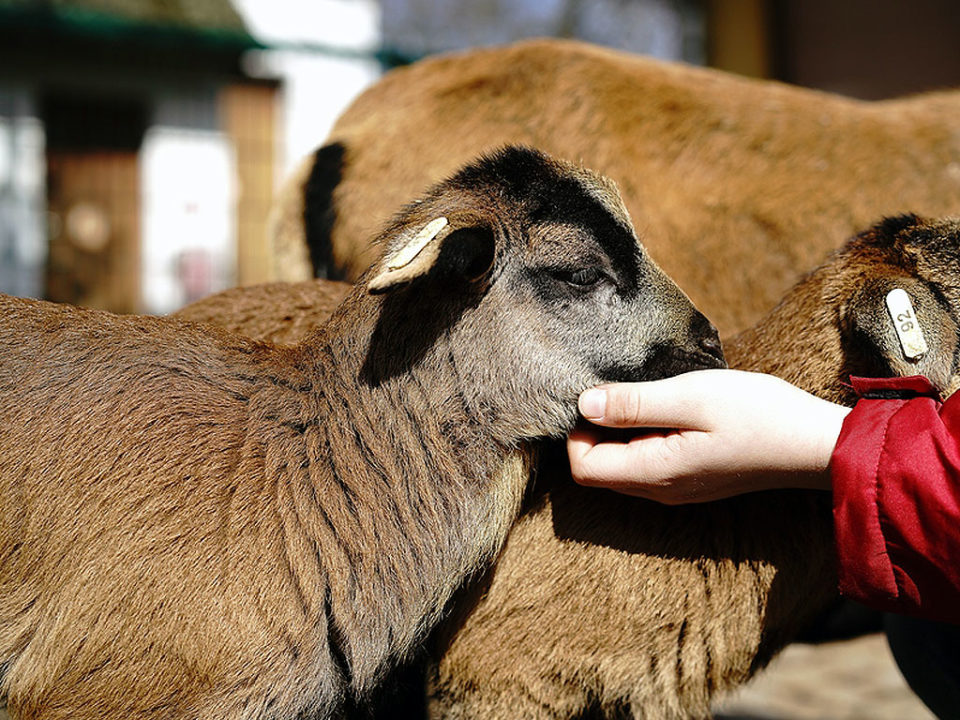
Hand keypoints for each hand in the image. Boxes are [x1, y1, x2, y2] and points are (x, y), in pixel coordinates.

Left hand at [567, 369, 849, 503]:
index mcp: (654, 473)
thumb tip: (583, 404)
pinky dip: (640, 440)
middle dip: (593, 434)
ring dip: (618, 435)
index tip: (598, 397)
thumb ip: (633, 404)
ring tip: (643, 398)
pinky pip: (646, 465)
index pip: (583, 468)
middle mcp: (659, 490)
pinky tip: (665, 411)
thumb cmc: (758, 415)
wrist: (815, 443)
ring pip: (620, 468)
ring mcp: (676, 489)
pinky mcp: (691, 479)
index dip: (576, 433)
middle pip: (597, 471)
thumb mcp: (691, 397)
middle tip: (618, 391)